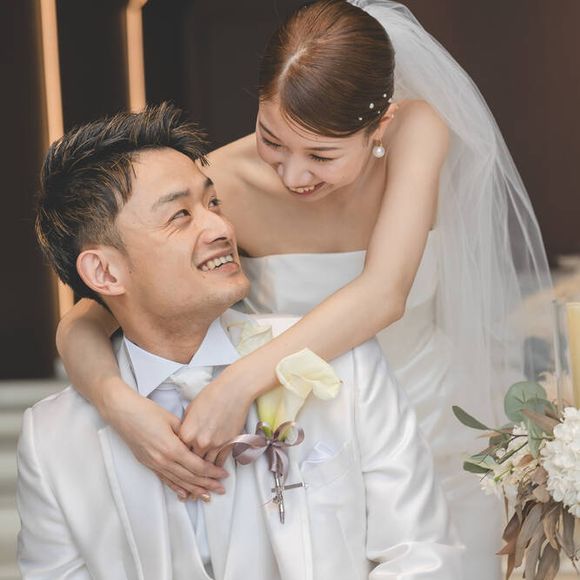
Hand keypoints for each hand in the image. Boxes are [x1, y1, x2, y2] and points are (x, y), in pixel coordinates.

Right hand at [101, 379, 228, 498]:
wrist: (123, 413)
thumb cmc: (147, 411)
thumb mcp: (172, 420)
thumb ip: (186, 434)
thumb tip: (198, 444)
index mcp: (172, 448)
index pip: (197, 466)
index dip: (211, 472)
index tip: (223, 475)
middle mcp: (163, 460)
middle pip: (190, 477)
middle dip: (207, 484)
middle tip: (221, 490)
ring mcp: (154, 464)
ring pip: (178, 482)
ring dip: (194, 490)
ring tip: (207, 497)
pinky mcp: (148, 464)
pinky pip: (165, 479)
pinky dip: (176, 488)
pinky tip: (184, 494)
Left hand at [179, 366, 254, 463]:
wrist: (233, 391)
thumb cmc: (212, 396)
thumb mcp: (191, 409)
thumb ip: (186, 427)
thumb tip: (184, 437)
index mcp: (187, 433)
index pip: (178, 452)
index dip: (179, 456)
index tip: (180, 460)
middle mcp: (199, 442)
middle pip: (192, 461)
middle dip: (191, 466)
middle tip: (190, 471)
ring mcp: (215, 445)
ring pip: (207, 465)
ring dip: (205, 469)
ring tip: (203, 474)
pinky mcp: (228, 444)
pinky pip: (221, 461)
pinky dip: (217, 465)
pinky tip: (216, 468)